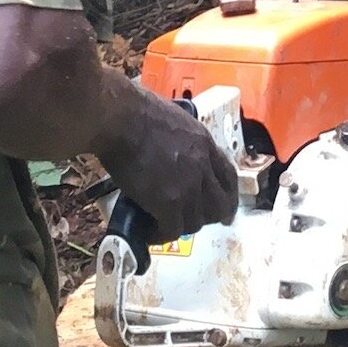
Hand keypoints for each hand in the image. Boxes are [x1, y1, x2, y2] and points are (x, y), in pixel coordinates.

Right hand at [101, 89, 241, 243]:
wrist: (118, 117)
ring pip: (196, 221)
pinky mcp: (168, 201)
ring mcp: (188, 185)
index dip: (228, 196)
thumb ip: (183, 142)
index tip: (225, 210)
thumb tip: (176, 156)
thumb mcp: (173, 121)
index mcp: (204, 143)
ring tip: (163, 225)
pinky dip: (161, 234)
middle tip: (192, 222)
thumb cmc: (134, 112)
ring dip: (180, 226)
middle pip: (219, 205)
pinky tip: (149, 231)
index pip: (228, 176)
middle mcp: (202, 166)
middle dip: (209, 217)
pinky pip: (172, 230)